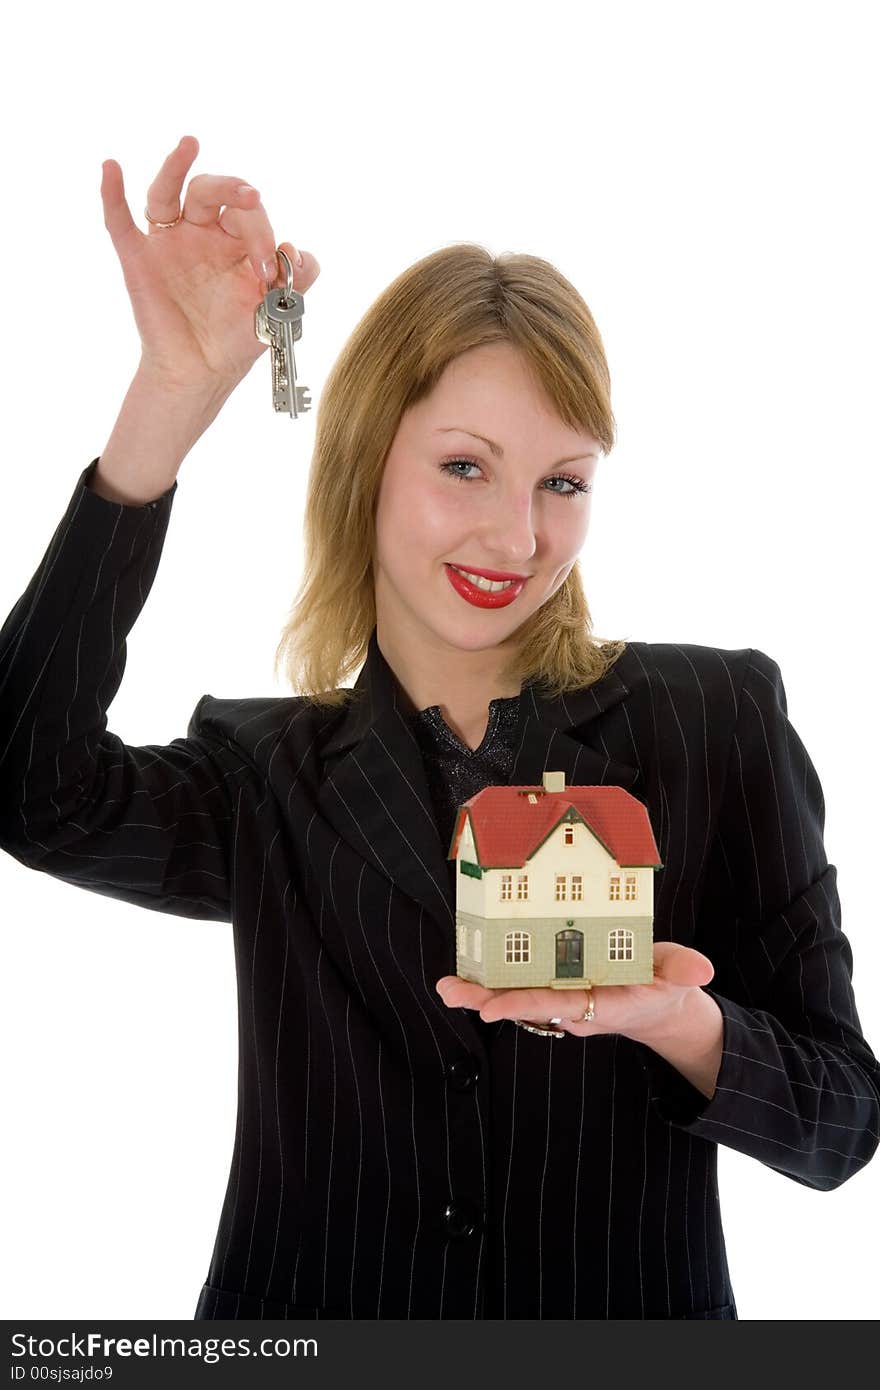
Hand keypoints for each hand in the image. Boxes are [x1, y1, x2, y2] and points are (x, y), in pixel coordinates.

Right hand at [100, 134, 320, 392]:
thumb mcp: (278, 310)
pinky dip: (111, 193)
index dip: (262, 232)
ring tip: (190, 144)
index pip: (248, 213)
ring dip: (176, 166)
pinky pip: (120, 221)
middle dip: (234, 193)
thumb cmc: (236, 340)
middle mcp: (201, 233)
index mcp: (235, 240)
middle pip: (211, 191)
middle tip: (252, 201)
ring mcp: (168, 243)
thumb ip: (298, 279)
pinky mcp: (139, 260)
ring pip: (167, 192)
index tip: (270, 272)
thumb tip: (295, 250)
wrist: (202, 374)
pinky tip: (111, 167)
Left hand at [436, 941, 715, 1042]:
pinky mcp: (557, 989)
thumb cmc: (665, 986)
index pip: (558, 1004)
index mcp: (602, 1003)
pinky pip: (523, 986)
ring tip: (446, 986)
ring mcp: (563, 1000)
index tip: (491, 1009)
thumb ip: (684, 970)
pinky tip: (467, 972)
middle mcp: (575, 1006)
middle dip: (487, 1001)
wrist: (661, 1006)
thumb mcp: (679, 976)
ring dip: (482, 992)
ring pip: (517, 998)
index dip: (523, 1004)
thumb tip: (700, 970)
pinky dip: (495, 980)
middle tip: (450, 991)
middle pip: (526, 1006)